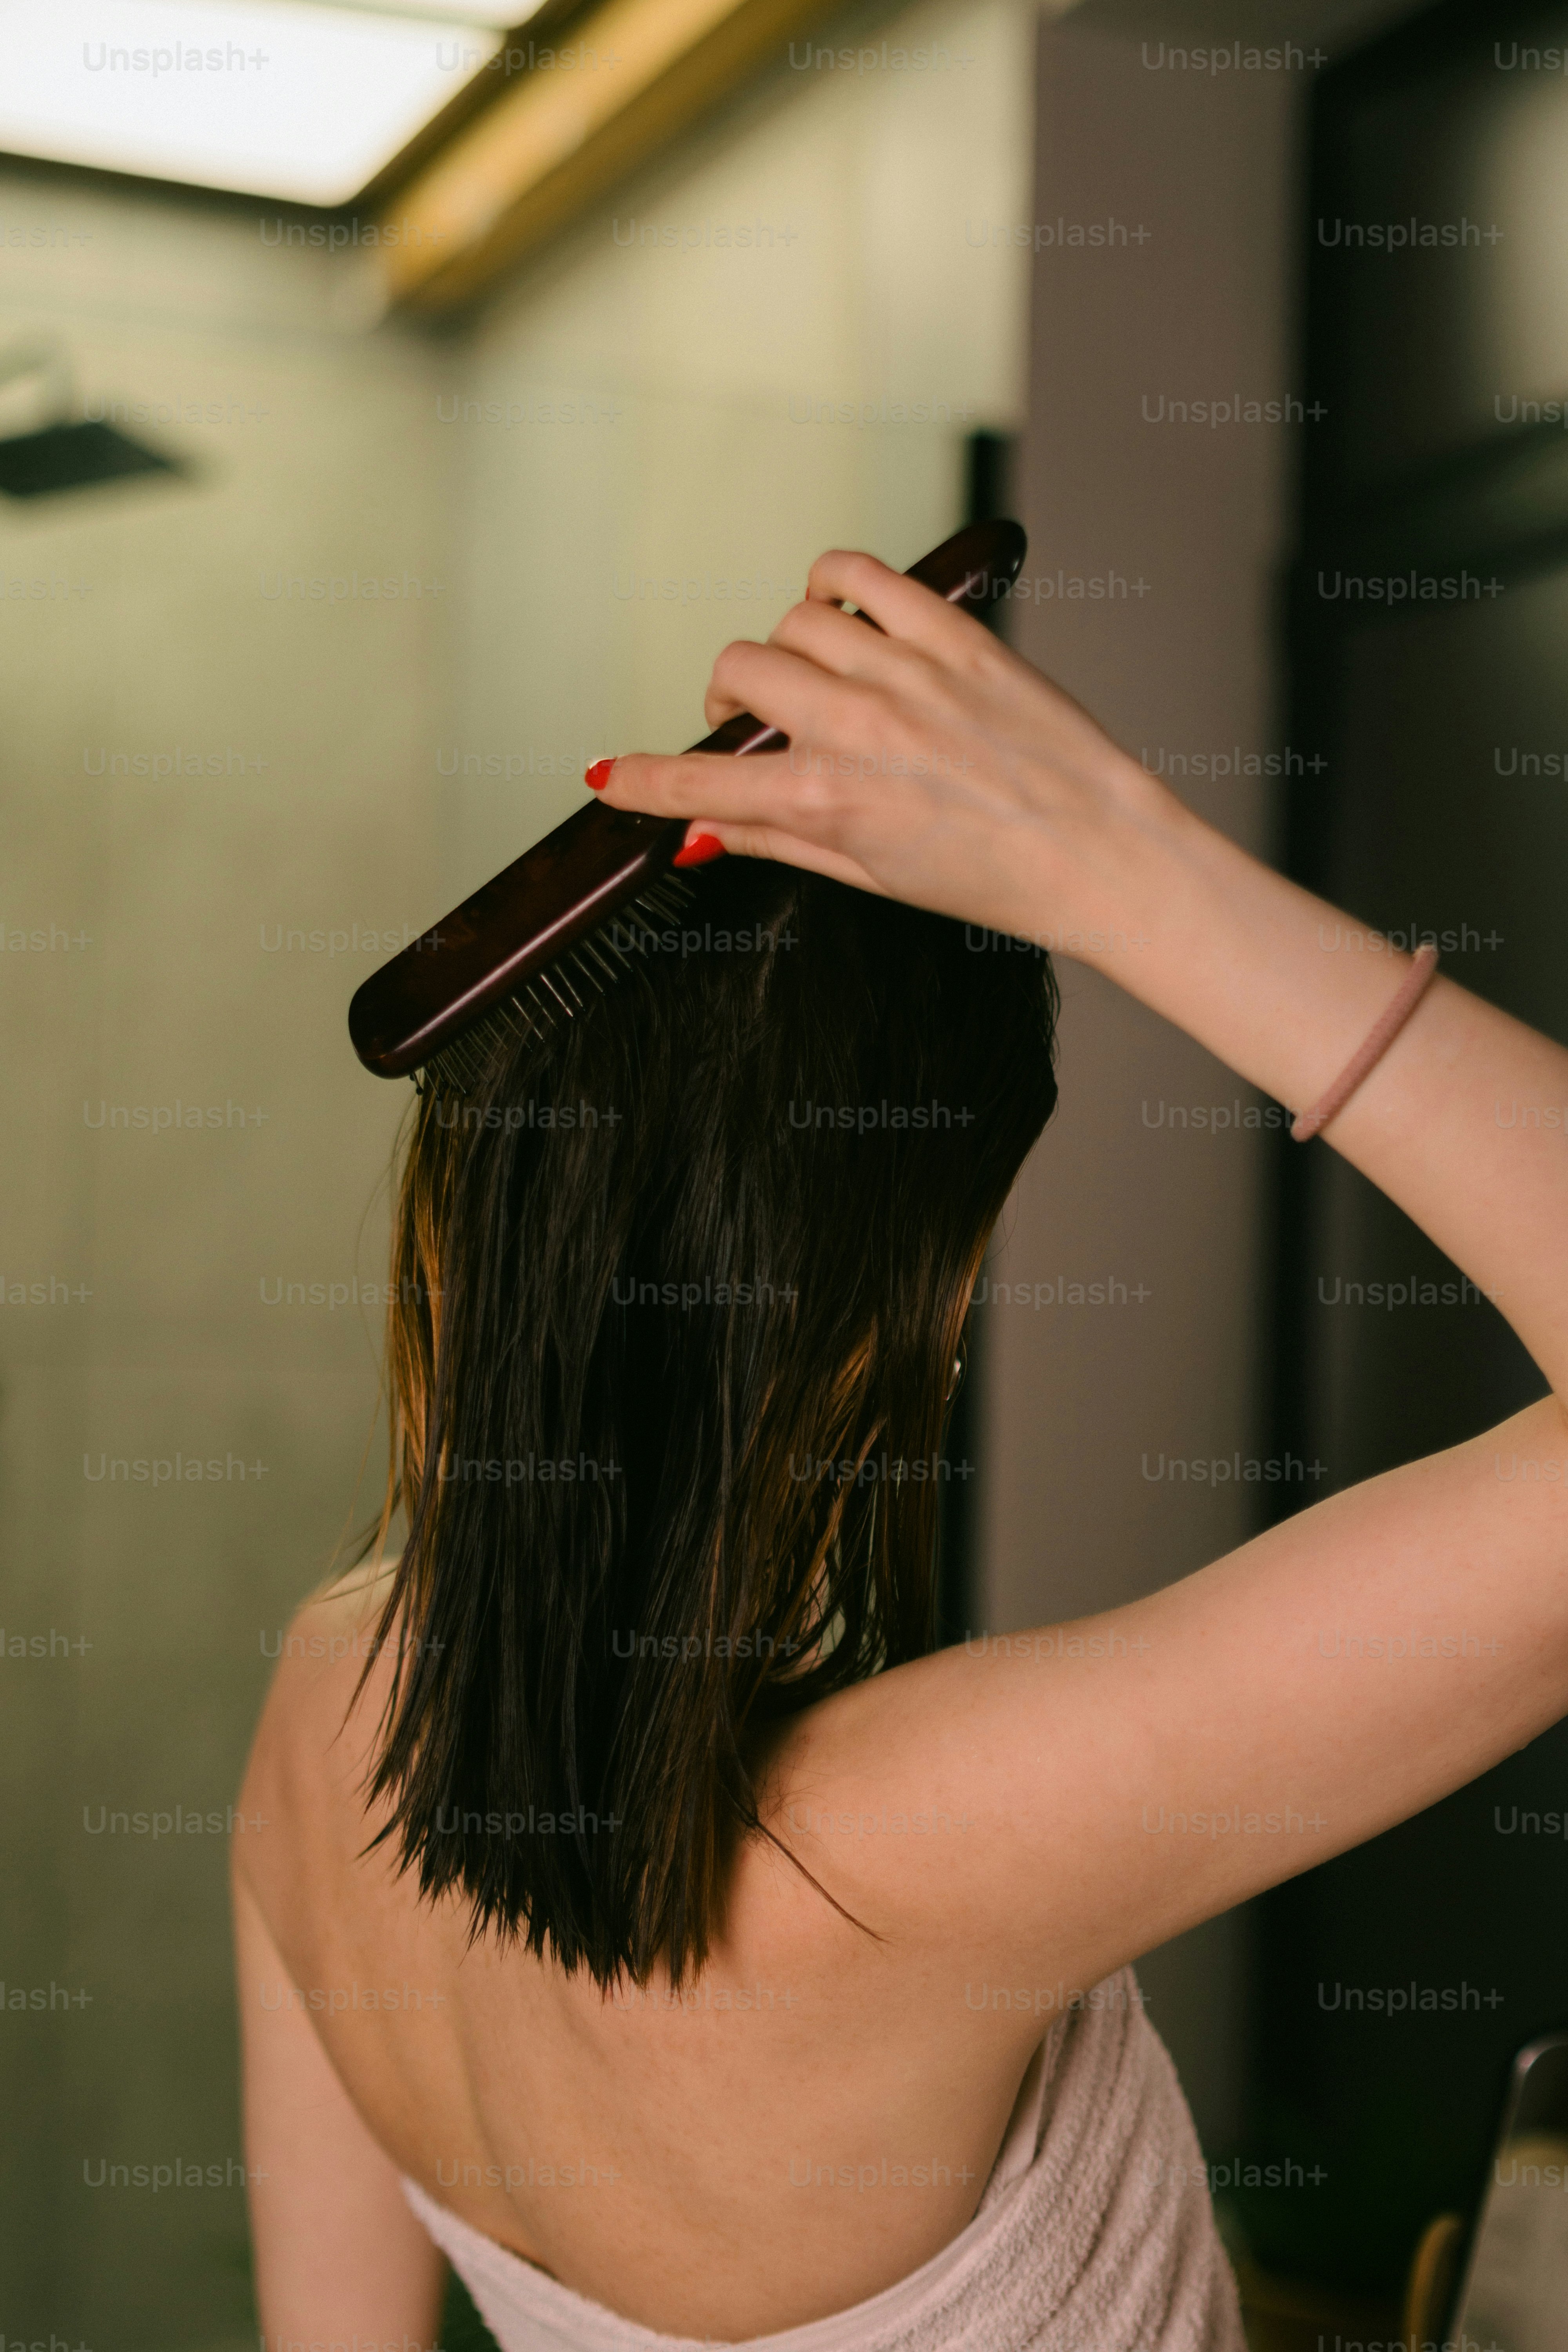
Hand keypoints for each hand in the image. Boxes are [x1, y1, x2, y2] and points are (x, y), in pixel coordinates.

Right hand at [592, 548, 1181, 960]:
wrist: (1101, 854)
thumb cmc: (995, 878)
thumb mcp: (871, 877)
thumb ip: (779, 842)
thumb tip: (701, 835)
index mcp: (832, 801)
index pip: (700, 784)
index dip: (640, 780)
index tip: (606, 776)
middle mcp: (858, 729)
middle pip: (737, 673)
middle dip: (727, 700)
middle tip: (752, 724)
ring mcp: (906, 673)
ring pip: (793, 622)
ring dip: (785, 650)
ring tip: (812, 677)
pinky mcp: (954, 634)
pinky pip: (860, 575)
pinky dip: (832, 583)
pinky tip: (842, 614)